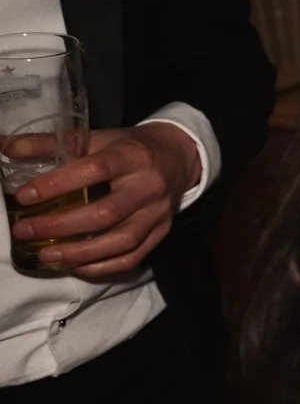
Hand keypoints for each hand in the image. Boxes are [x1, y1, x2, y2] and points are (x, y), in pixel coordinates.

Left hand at [10, 122, 201, 277]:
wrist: (178, 157)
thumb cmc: (129, 147)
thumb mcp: (95, 137)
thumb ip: (50, 144)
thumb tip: (6, 147)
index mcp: (132, 156)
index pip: (94, 170)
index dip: (57, 184)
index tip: (24, 196)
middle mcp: (149, 186)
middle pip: (106, 213)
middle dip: (61, 226)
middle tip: (25, 230)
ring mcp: (157, 213)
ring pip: (121, 241)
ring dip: (79, 253)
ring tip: (46, 255)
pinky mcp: (161, 232)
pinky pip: (132, 257)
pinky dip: (101, 266)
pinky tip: (75, 265)